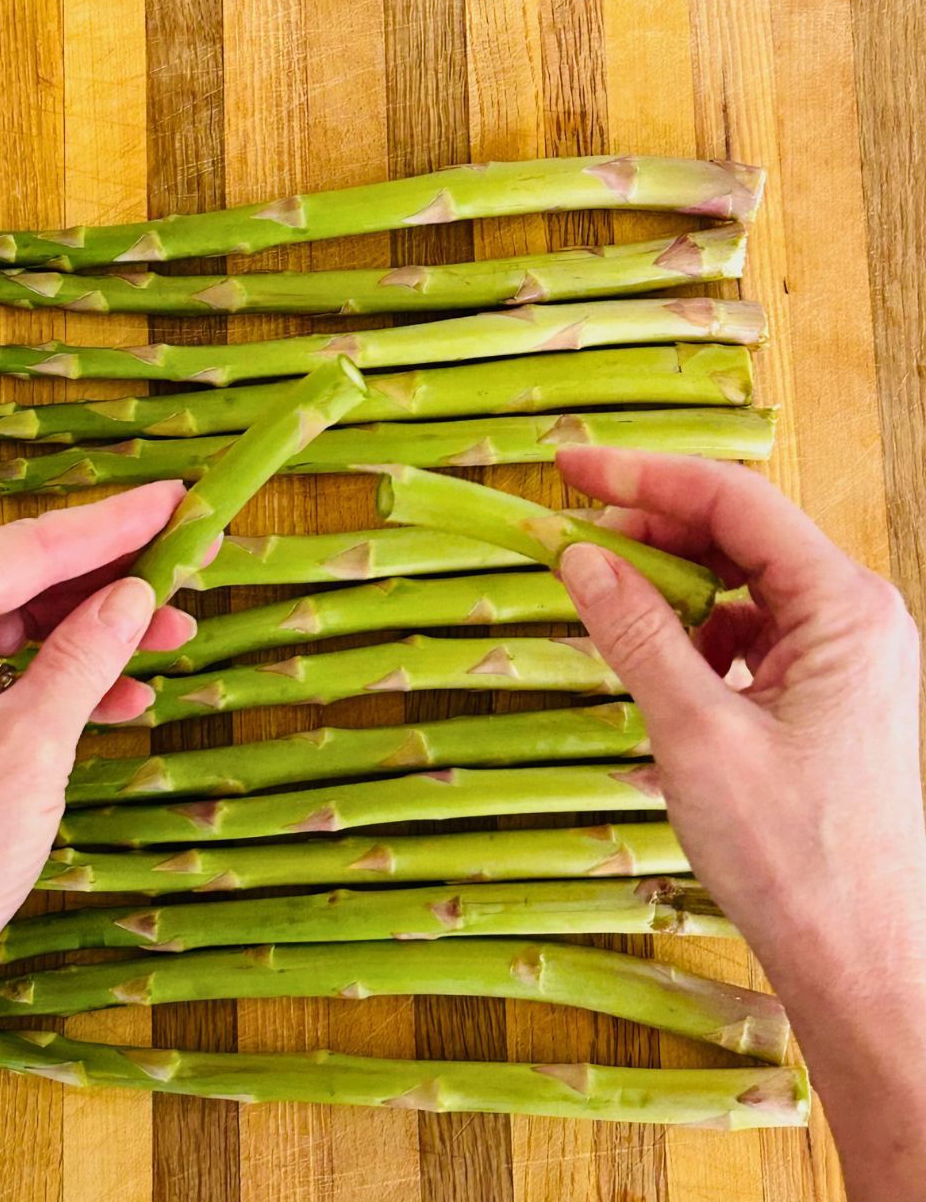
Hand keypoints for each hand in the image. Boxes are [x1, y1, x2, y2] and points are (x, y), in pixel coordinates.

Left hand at [0, 483, 193, 1200]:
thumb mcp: (31, 743)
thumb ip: (87, 653)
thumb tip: (136, 592)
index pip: (21, 548)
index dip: (109, 524)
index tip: (176, 498)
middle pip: (18, 580)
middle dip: (106, 579)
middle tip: (187, 556)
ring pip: (17, 628)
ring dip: (94, 633)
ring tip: (175, 629)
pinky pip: (4, 676)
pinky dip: (64, 681)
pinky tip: (128, 694)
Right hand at [557, 448, 925, 1201]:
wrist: (862, 963)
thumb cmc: (795, 855)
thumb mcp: (697, 734)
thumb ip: (637, 633)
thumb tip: (579, 558)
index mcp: (845, 607)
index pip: (734, 500)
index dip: (644, 475)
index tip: (567, 466)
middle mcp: (853, 616)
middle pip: (739, 532)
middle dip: (651, 526)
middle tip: (568, 539)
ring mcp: (842, 656)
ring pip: (740, 580)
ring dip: (668, 580)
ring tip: (598, 596)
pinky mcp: (823, 694)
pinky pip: (747, 631)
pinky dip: (690, 630)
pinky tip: (646, 654)